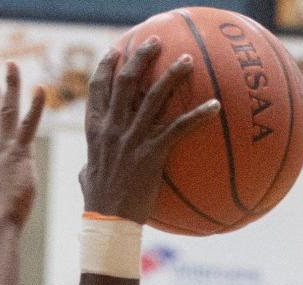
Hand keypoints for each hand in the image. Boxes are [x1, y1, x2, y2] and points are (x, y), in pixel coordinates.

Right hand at [0, 62, 45, 228]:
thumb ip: (4, 193)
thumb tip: (5, 203)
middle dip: (1, 90)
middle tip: (5, 69)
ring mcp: (5, 151)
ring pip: (7, 111)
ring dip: (11, 86)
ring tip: (13, 64)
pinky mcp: (18, 155)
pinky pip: (28, 125)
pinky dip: (34, 107)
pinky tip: (40, 89)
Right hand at [81, 39, 219, 224]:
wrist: (108, 224)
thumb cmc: (98, 205)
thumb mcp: (86, 178)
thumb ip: (88, 164)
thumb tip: (87, 166)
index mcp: (96, 131)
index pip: (98, 88)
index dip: (107, 66)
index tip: (118, 50)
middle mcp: (112, 129)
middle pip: (126, 81)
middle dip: (141, 56)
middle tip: (156, 42)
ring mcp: (132, 140)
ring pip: (154, 96)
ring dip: (172, 75)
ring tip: (188, 60)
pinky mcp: (151, 154)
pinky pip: (179, 128)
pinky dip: (199, 115)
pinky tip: (215, 107)